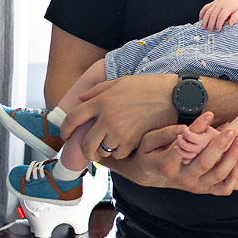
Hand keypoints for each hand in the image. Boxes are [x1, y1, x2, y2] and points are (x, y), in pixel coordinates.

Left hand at [61, 74, 175, 161]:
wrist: (172, 96)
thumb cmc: (147, 87)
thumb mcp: (120, 82)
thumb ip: (97, 91)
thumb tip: (81, 99)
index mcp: (100, 101)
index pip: (72, 119)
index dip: (64, 130)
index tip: (65, 135)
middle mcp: (106, 118)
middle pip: (86, 144)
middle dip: (86, 150)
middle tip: (90, 150)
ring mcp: (119, 132)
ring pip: (103, 151)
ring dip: (105, 150)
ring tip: (113, 143)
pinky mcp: (132, 142)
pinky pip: (119, 154)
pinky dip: (121, 151)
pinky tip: (127, 142)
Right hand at [102, 112, 237, 194]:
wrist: (150, 175)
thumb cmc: (150, 153)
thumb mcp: (150, 140)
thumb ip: (167, 133)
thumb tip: (185, 129)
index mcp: (167, 166)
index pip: (185, 147)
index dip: (198, 131)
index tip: (209, 115)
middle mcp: (183, 179)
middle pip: (205, 164)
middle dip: (220, 146)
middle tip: (232, 130)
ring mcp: (195, 186)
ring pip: (218, 176)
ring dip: (233, 158)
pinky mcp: (205, 190)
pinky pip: (224, 189)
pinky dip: (235, 176)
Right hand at [199, 0, 237, 30]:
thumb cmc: (236, 6)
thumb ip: (235, 18)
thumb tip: (230, 24)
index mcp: (227, 8)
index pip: (221, 16)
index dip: (219, 23)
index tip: (218, 29)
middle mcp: (220, 5)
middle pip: (213, 15)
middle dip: (210, 24)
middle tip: (210, 30)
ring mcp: (215, 4)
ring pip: (207, 12)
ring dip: (204, 20)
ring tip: (203, 27)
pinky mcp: (212, 3)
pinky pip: (205, 7)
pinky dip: (201, 13)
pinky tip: (200, 19)